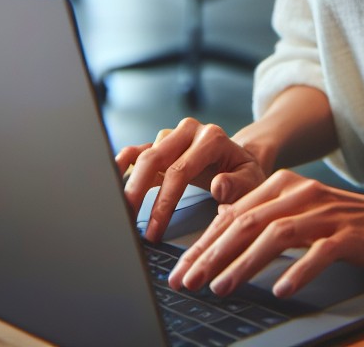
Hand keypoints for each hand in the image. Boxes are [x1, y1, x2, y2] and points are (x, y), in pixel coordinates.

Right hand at [116, 117, 268, 242]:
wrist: (241, 159)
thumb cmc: (246, 174)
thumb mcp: (252, 181)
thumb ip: (238, 185)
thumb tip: (218, 186)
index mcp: (212, 138)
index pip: (180, 170)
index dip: (163, 202)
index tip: (153, 231)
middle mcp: (189, 131)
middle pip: (155, 159)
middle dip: (137, 193)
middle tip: (127, 223)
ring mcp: (174, 136)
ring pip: (143, 155)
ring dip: (128, 184)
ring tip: (119, 211)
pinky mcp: (162, 145)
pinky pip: (138, 150)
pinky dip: (123, 163)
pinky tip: (111, 177)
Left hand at [169, 170, 363, 298]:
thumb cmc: (349, 223)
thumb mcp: (302, 213)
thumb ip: (265, 215)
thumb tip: (223, 226)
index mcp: (284, 185)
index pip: (234, 215)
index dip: (204, 243)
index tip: (181, 270)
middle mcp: (301, 193)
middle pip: (247, 223)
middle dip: (212, 254)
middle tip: (188, 282)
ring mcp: (325, 212)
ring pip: (275, 235)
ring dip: (244, 264)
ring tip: (221, 287)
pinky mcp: (349, 233)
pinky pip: (318, 252)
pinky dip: (297, 271)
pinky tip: (281, 290)